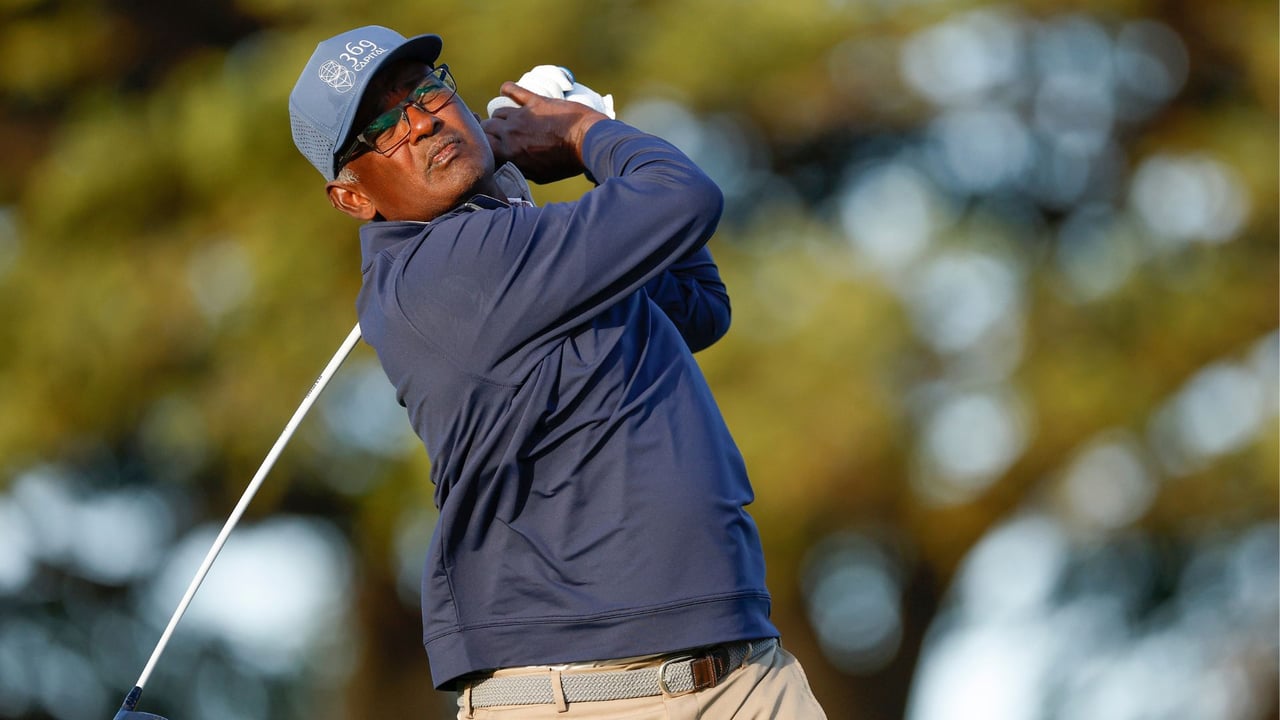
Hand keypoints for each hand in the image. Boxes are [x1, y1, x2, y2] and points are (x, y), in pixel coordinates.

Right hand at [482, 83, 608, 183]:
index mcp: (509, 153)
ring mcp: (521, 115)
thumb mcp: (541, 176)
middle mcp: (510, 132)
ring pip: (498, 111)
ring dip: (501, 116)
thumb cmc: (566, 162)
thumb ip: (520, 169)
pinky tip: (506, 91)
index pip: (483, 147)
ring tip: (509, 120)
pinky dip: (508, 90)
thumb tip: (510, 164)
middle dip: (489, 132)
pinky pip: (512, 89)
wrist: (587, 141)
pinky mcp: (534, 101)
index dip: (486, 147)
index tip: (492, 149)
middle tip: (498, 135)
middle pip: (486, 128)